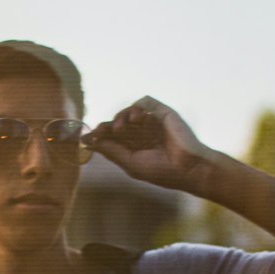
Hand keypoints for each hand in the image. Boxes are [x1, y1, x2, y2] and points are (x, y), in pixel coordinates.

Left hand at [87, 96, 212, 191]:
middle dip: (106, 126)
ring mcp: (153, 122)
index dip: (99, 135)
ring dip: (120, 117)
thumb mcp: (131, 163)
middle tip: (98, 131)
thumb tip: (90, 141)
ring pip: (129, 112)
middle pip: (118, 123)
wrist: (189, 168)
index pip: (113, 137)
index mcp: (135, 147)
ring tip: (119, 128)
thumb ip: (112, 151)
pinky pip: (145, 102)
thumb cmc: (163, 171)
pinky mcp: (163, 113)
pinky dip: (136, 108)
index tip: (86, 137)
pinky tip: (134, 119)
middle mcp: (143, 133)